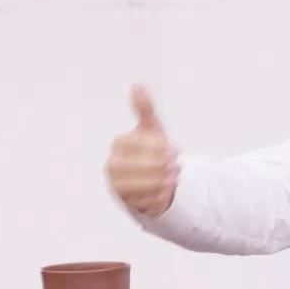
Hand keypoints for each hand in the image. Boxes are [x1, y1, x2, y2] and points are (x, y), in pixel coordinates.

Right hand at [106, 86, 179, 216]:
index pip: (133, 145)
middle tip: (176, 164)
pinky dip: (155, 196)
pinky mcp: (127, 202)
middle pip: (130, 167)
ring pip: (133, 186)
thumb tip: (138, 86)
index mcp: (119, 145)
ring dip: (156, 181)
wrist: (156, 176)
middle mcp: (113, 165)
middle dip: (156, 165)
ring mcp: (118, 185)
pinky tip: (167, 191)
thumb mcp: (152, 129)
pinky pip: (140, 201)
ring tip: (174, 177)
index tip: (173, 148)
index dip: (154, 147)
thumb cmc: (152, 150)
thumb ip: (145, 110)